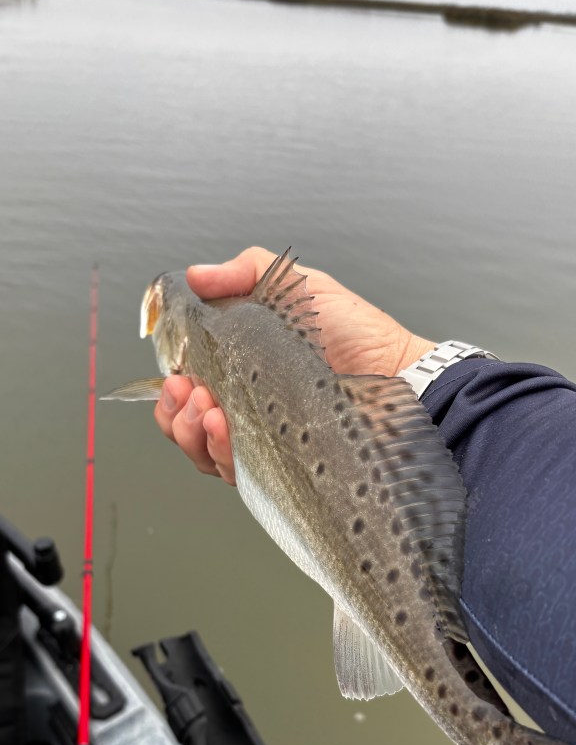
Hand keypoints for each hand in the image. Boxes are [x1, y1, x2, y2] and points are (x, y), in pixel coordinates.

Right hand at [154, 246, 434, 484]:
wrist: (399, 371)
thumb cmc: (358, 333)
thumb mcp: (298, 286)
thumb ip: (246, 272)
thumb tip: (196, 276)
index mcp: (242, 368)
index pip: (189, 387)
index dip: (172, 386)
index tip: (175, 373)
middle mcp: (247, 407)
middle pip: (187, 425)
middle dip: (175, 412)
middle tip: (189, 392)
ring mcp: (263, 439)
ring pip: (204, 451)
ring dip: (191, 432)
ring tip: (207, 409)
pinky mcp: (282, 466)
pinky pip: (236, 471)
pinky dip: (220, 453)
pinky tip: (223, 429)